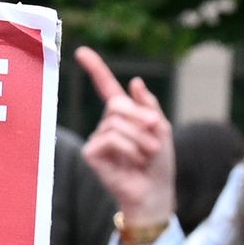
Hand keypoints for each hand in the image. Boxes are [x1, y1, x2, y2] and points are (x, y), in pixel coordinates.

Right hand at [73, 46, 180, 239]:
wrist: (154, 192)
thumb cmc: (159, 163)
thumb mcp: (162, 129)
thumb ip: (149, 106)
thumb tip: (135, 82)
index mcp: (124, 115)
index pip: (107, 88)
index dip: (95, 69)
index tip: (81, 52)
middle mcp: (107, 124)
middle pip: (117, 105)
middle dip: (141, 118)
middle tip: (156, 135)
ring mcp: (98, 138)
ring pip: (116, 122)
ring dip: (140, 138)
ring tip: (147, 154)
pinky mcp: (92, 153)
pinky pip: (110, 138)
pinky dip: (129, 148)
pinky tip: (134, 161)